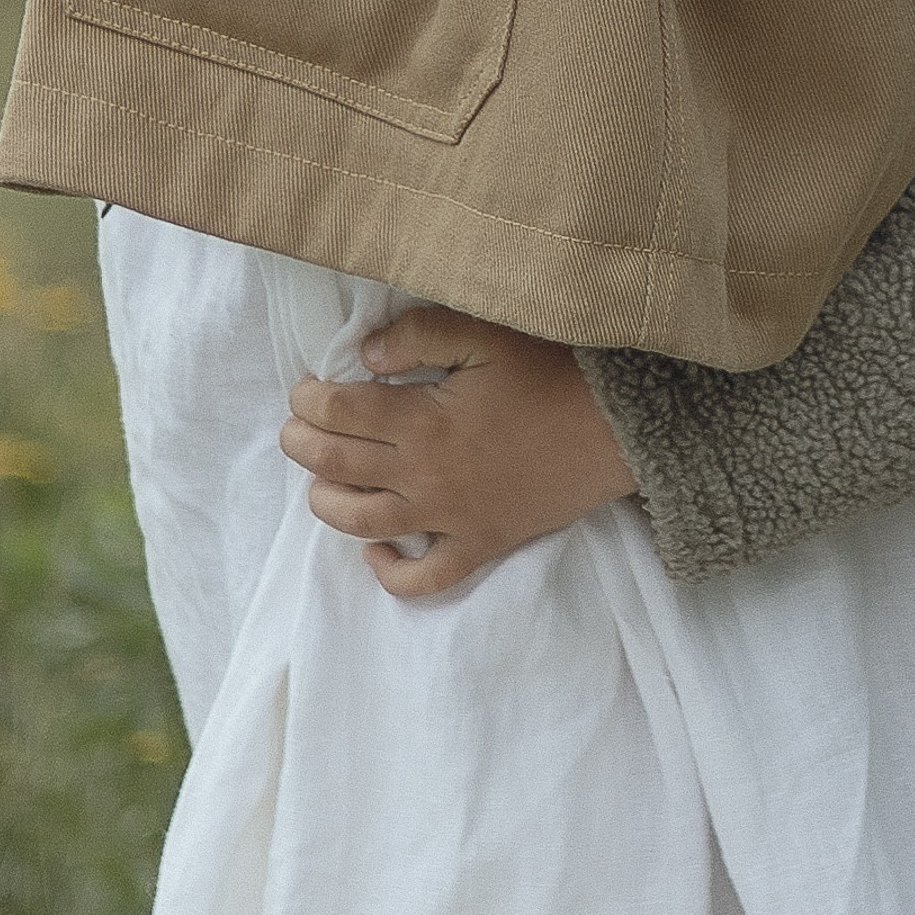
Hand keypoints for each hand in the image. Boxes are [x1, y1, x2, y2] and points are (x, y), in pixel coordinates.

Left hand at [280, 311, 637, 598]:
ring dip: (326, 503)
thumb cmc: (553, 375)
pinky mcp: (479, 545)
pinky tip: (375, 551)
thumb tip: (365, 355)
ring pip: (363, 523)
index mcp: (423, 423)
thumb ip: (419, 336)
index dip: (309, 399)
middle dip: (303, 445)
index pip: (339, 414)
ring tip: (320, 481)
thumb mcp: (487, 335)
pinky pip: (424, 579)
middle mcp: (425, 477)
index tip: (304, 388)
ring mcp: (450, 519)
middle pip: (338, 466)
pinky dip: (389, 573)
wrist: (617, 431)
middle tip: (297, 427)